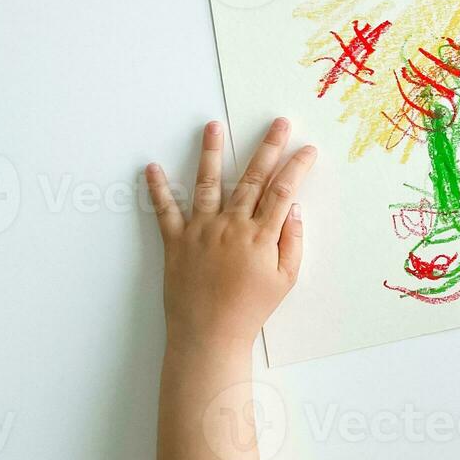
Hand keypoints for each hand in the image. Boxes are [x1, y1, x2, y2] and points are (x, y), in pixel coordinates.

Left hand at [145, 118, 316, 353]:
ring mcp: (202, 230)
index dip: (297, 167)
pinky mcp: (176, 241)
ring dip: (210, 152)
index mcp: (260, 235)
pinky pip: (165, 211)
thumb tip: (296, 209)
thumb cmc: (250, 310)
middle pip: (253, 177)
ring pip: (207, 183)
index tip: (308, 149)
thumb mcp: (285, 280)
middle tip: (278, 122)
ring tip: (213, 126)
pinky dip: (157, 189)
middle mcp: (231, 225)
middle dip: (268, 147)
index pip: (284, 191)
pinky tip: (152, 168)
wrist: (208, 336)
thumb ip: (293, 242)